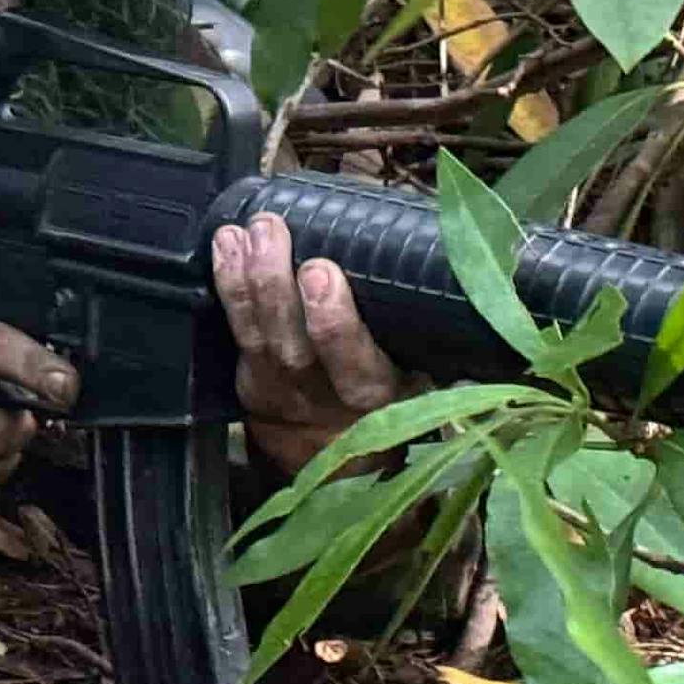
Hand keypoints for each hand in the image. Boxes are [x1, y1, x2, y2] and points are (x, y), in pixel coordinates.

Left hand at [213, 212, 413, 477]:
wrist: (337, 452)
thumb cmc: (390, 389)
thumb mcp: (422, 374)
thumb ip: (432, 335)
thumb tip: (458, 260)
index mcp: (378, 394)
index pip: (354, 363)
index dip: (333, 320)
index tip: (321, 271)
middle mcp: (325, 398)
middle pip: (294, 347)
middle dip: (276, 286)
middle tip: (272, 232)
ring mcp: (281, 393)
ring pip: (258, 337)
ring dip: (246, 278)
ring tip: (244, 230)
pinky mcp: (250, 383)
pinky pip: (235, 333)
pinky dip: (228, 288)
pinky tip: (226, 246)